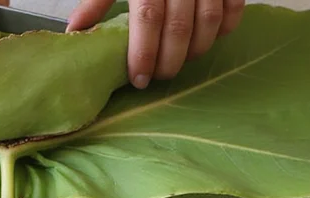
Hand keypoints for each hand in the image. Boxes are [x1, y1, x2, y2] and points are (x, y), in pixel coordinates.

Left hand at [67, 0, 244, 88]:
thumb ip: (99, 0)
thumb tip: (75, 31)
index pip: (148, 18)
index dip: (144, 52)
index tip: (139, 78)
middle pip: (179, 27)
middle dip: (169, 61)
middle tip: (159, 77)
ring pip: (209, 22)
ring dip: (195, 50)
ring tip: (180, 61)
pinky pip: (233, 10)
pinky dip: (223, 30)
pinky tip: (206, 40)